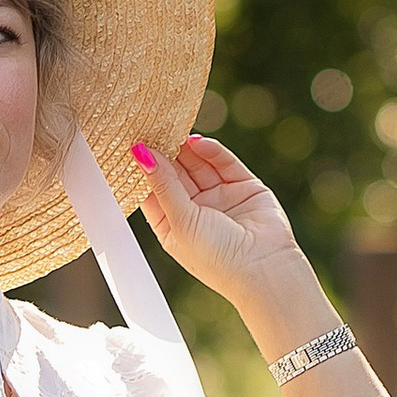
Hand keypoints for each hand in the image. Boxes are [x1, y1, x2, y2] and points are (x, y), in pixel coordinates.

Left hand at [131, 130, 327, 339]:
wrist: (263, 269)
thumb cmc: (216, 258)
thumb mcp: (180, 220)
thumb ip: (162, 184)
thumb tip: (140, 154)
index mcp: (174, 226)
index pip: (153, 192)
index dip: (144, 170)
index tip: (132, 145)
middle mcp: (195, 211)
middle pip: (175, 174)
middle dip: (165, 153)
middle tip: (151, 127)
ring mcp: (220, 198)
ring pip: (198, 165)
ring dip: (185, 148)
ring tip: (173, 128)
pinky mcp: (243, 187)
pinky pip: (223, 163)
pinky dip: (211, 151)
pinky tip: (197, 141)